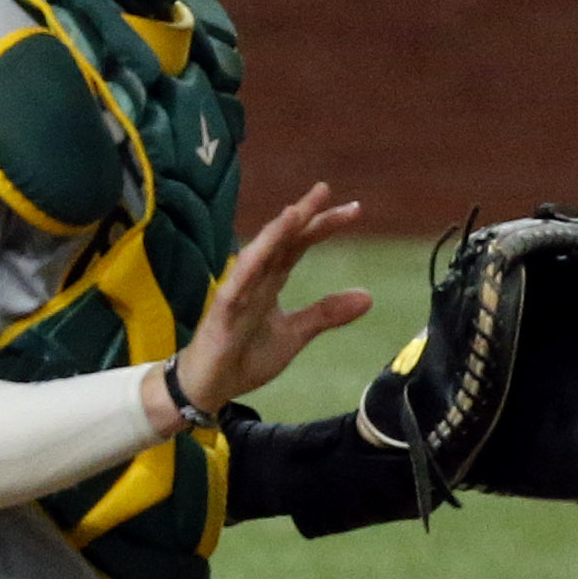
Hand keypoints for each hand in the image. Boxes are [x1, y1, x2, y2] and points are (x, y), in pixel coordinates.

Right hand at [146, 183, 373, 433]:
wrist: (208, 388)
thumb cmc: (244, 358)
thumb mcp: (294, 334)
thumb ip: (326, 313)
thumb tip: (368, 295)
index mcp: (270, 281)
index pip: (297, 245)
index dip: (321, 226)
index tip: (353, 209)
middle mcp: (253, 279)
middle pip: (280, 240)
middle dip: (302, 215)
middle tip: (324, 190)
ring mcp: (236, 293)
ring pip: (257, 255)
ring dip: (275, 233)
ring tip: (295, 211)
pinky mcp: (221, 312)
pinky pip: (236, 285)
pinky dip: (250, 266)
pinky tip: (264, 250)